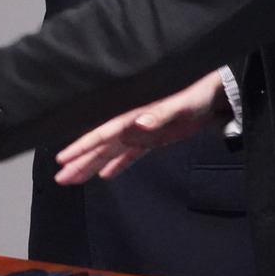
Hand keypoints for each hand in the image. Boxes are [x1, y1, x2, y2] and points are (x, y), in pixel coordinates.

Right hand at [54, 72, 229, 184]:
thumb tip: (137, 123)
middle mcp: (132, 126)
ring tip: (74, 179)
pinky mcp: (153, 140)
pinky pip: (129, 155)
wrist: (213, 97)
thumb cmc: (194, 97)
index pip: (102, 135)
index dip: (82, 147)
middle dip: (80, 161)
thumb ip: (158, 114)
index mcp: (133, 117)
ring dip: (93, 165)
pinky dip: (117, 165)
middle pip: (101, 147)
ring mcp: (141, 133)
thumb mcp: (179, 105)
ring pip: (110, 153)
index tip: (63, 159)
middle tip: (61, 178)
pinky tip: (105, 175)